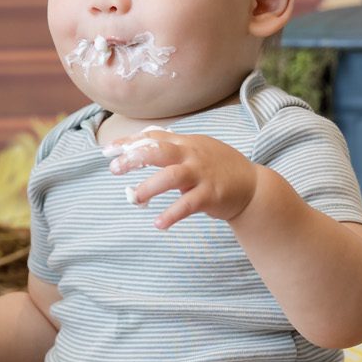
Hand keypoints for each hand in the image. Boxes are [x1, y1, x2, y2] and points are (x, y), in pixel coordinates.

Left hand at [109, 129, 262, 230]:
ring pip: (170, 177)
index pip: (153, 137)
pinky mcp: (210, 195)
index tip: (108, 150)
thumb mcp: (196, 150)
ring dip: (148, 188)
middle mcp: (192, 155)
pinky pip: (187, 205)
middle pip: (158, 150)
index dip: (129, 142)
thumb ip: (171, 147)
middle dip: (133, 157)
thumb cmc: (218, 169)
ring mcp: (201, 174)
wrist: (253, 187)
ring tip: (133, 199)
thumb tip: (139, 145)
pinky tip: (159, 224)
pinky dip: (171, 215)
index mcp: (186, 143)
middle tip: (114, 169)